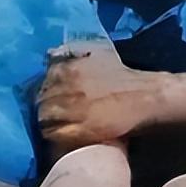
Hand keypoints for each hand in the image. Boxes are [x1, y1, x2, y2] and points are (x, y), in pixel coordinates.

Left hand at [38, 41, 159, 146]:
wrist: (145, 98)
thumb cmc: (122, 75)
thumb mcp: (96, 52)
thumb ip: (69, 52)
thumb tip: (48, 54)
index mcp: (66, 68)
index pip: (41, 82)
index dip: (46, 90)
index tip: (52, 96)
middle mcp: (64, 86)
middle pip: (40, 100)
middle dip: (46, 105)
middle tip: (55, 113)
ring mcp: (70, 109)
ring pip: (43, 118)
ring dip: (48, 121)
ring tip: (59, 124)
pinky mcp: (78, 130)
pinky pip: (53, 134)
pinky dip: (54, 134)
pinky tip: (64, 134)